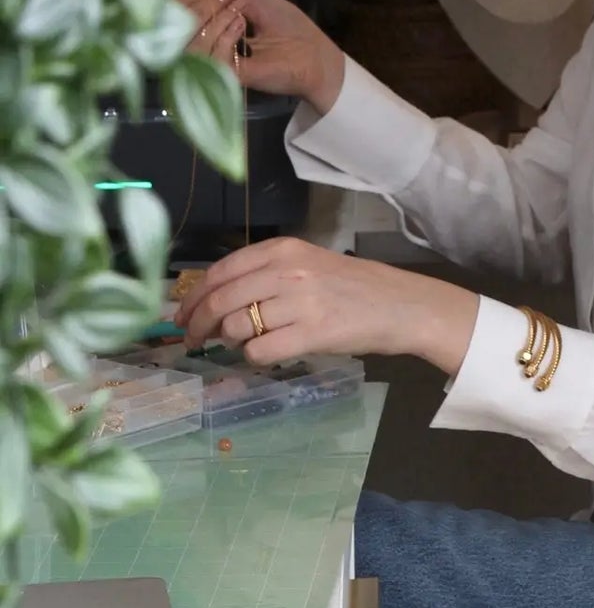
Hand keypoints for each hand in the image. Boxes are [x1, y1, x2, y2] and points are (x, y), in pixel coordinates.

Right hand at [176, 0, 345, 111]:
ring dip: (214, 18)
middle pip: (182, 26)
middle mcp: (210, 46)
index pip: (185, 11)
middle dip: (202, 3)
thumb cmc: (290, 28)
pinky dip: (224, 36)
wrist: (315, 58)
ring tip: (239, 14)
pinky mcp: (230, 77)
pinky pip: (210, 56)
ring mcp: (217, 63)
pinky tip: (241, 28)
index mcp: (215, 26)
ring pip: (191, 41)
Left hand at [177, 236, 479, 374]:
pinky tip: (269, 353)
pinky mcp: (311, 334)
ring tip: (242, 343)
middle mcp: (287, 271)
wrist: (398, 304)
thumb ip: (263, 275)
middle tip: (192, 341)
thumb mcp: (306, 265)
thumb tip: (211, 301)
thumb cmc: (350, 286)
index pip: (220, 271)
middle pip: (221, 300)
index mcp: (283, 249)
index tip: (180, 315)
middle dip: (197, 324)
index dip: (192, 296)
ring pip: (237, 326)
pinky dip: (255, 357)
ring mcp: (299, 302)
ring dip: (230, 341)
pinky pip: (260, 351)